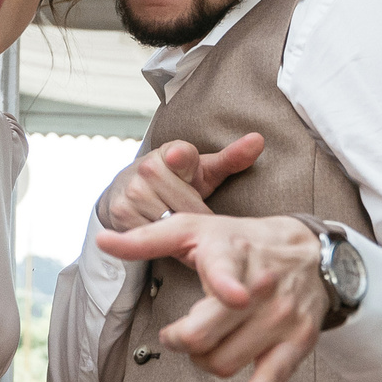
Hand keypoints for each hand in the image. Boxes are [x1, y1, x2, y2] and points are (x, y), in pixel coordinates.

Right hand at [95, 135, 264, 231]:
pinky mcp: (121, 212)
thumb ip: (232, 158)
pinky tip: (163, 233)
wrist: (127, 190)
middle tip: (196, 216)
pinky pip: (152, 235)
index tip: (176, 159)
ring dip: (180, 231)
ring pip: (171, 223)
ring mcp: (133, 190)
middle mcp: (149, 167)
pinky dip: (162, 241)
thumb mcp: (203, 170)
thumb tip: (259, 140)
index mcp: (173, 151)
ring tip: (180, 226)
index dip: (181, 160)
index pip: (181, 155)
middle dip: (197, 217)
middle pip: (188, 207)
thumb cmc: (176, 180)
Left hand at [95, 212, 325, 381]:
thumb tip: (101, 242)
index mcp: (231, 255)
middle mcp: (259, 288)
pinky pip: (272, 379)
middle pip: (208, 332)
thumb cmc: (240, 240)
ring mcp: (280, 318)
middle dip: (181, 340)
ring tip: (204, 344)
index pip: (226, 272)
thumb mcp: (193, 229)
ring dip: (203, 361)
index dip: (228, 284)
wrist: (310, 252)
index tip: (234, 296)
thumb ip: (145, 239)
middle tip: (177, 333)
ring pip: (226, 360)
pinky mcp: (297, 342)